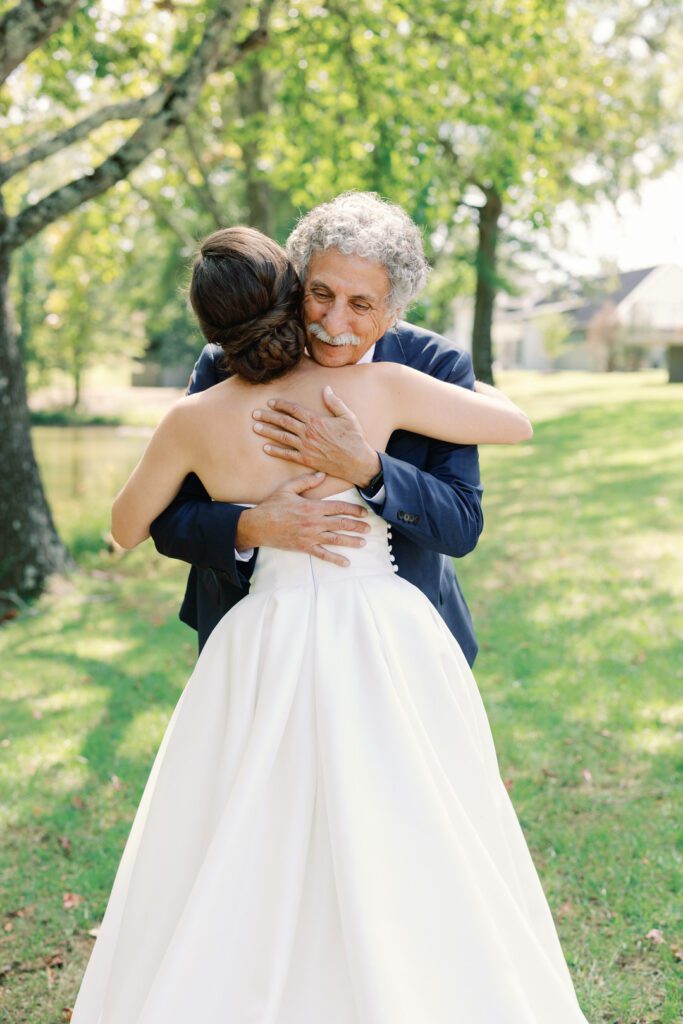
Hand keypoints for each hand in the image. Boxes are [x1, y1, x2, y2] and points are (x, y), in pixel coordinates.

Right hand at [235, 472, 370, 567]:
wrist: (257, 525)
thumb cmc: (272, 506)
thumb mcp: (287, 488)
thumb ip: (306, 481)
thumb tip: (322, 474)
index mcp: (312, 506)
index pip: (338, 507)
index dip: (353, 510)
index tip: (363, 513)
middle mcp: (314, 522)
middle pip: (341, 524)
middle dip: (357, 526)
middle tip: (369, 528)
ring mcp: (310, 536)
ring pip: (335, 539)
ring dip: (351, 541)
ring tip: (362, 543)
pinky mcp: (304, 547)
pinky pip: (323, 554)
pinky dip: (335, 559)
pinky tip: (346, 562)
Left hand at [252, 386, 380, 486]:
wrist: (357, 462)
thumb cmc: (354, 438)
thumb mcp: (348, 416)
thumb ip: (335, 402)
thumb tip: (325, 388)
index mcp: (316, 420)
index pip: (294, 410)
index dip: (281, 405)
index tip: (270, 402)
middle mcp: (308, 433)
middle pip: (283, 422)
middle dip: (268, 417)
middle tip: (255, 414)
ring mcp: (306, 447)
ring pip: (282, 437)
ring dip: (267, 432)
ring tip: (255, 428)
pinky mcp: (306, 460)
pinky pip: (287, 454)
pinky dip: (276, 451)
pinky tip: (266, 448)